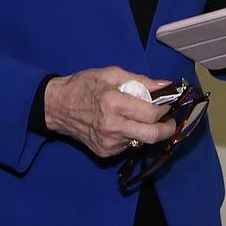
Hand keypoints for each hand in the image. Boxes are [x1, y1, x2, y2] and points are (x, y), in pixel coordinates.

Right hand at [43, 66, 177, 157]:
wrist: (56, 106)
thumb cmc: (83, 85)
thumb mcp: (110, 74)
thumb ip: (140, 80)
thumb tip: (165, 85)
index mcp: (113, 103)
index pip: (151, 113)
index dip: (164, 109)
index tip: (168, 104)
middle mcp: (112, 126)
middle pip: (152, 135)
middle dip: (167, 129)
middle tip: (169, 122)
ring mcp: (108, 142)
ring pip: (140, 140)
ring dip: (145, 130)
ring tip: (136, 117)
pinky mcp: (105, 152)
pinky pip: (127, 145)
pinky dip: (130, 135)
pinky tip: (120, 125)